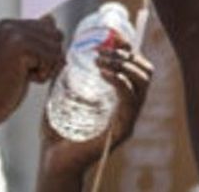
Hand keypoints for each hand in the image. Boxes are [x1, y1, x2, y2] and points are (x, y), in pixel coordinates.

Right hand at [0, 17, 64, 133]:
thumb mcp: (18, 57)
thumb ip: (33, 38)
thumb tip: (52, 19)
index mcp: (7, 25)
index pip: (49, 26)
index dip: (47, 50)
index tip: (27, 65)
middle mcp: (10, 25)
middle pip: (56, 35)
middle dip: (48, 58)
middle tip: (24, 72)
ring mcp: (14, 35)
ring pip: (56, 48)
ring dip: (45, 68)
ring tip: (21, 75)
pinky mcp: (20, 47)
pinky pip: (51, 59)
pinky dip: (42, 75)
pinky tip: (21, 79)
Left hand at [39, 47, 154, 179]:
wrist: (53, 162)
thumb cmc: (57, 133)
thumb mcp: (60, 99)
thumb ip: (63, 78)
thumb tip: (62, 54)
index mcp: (121, 99)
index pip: (137, 67)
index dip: (129, 48)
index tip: (113, 36)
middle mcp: (130, 108)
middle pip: (146, 72)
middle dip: (127, 54)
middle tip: (102, 51)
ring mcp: (128, 120)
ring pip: (142, 83)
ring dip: (123, 65)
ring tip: (100, 60)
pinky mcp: (122, 130)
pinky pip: (130, 100)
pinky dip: (119, 81)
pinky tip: (103, 73)